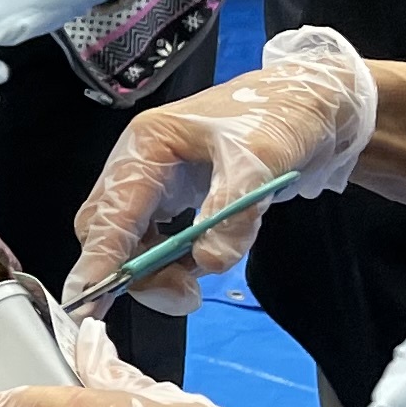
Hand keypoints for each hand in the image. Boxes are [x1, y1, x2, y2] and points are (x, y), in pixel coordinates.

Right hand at [64, 25, 378, 313]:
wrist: (314, 105)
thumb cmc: (281, 115)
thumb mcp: (260, 159)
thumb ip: (233, 212)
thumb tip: (208, 262)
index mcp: (149, 144)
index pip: (112, 209)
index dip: (100, 258)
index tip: (90, 301)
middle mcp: (143, 164)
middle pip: (109, 229)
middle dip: (132, 270)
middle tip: (179, 297)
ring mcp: (159, 183)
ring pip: (132, 240)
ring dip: (156, 272)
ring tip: (193, 291)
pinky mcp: (179, 199)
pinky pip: (160, 241)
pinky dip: (174, 264)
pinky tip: (199, 267)